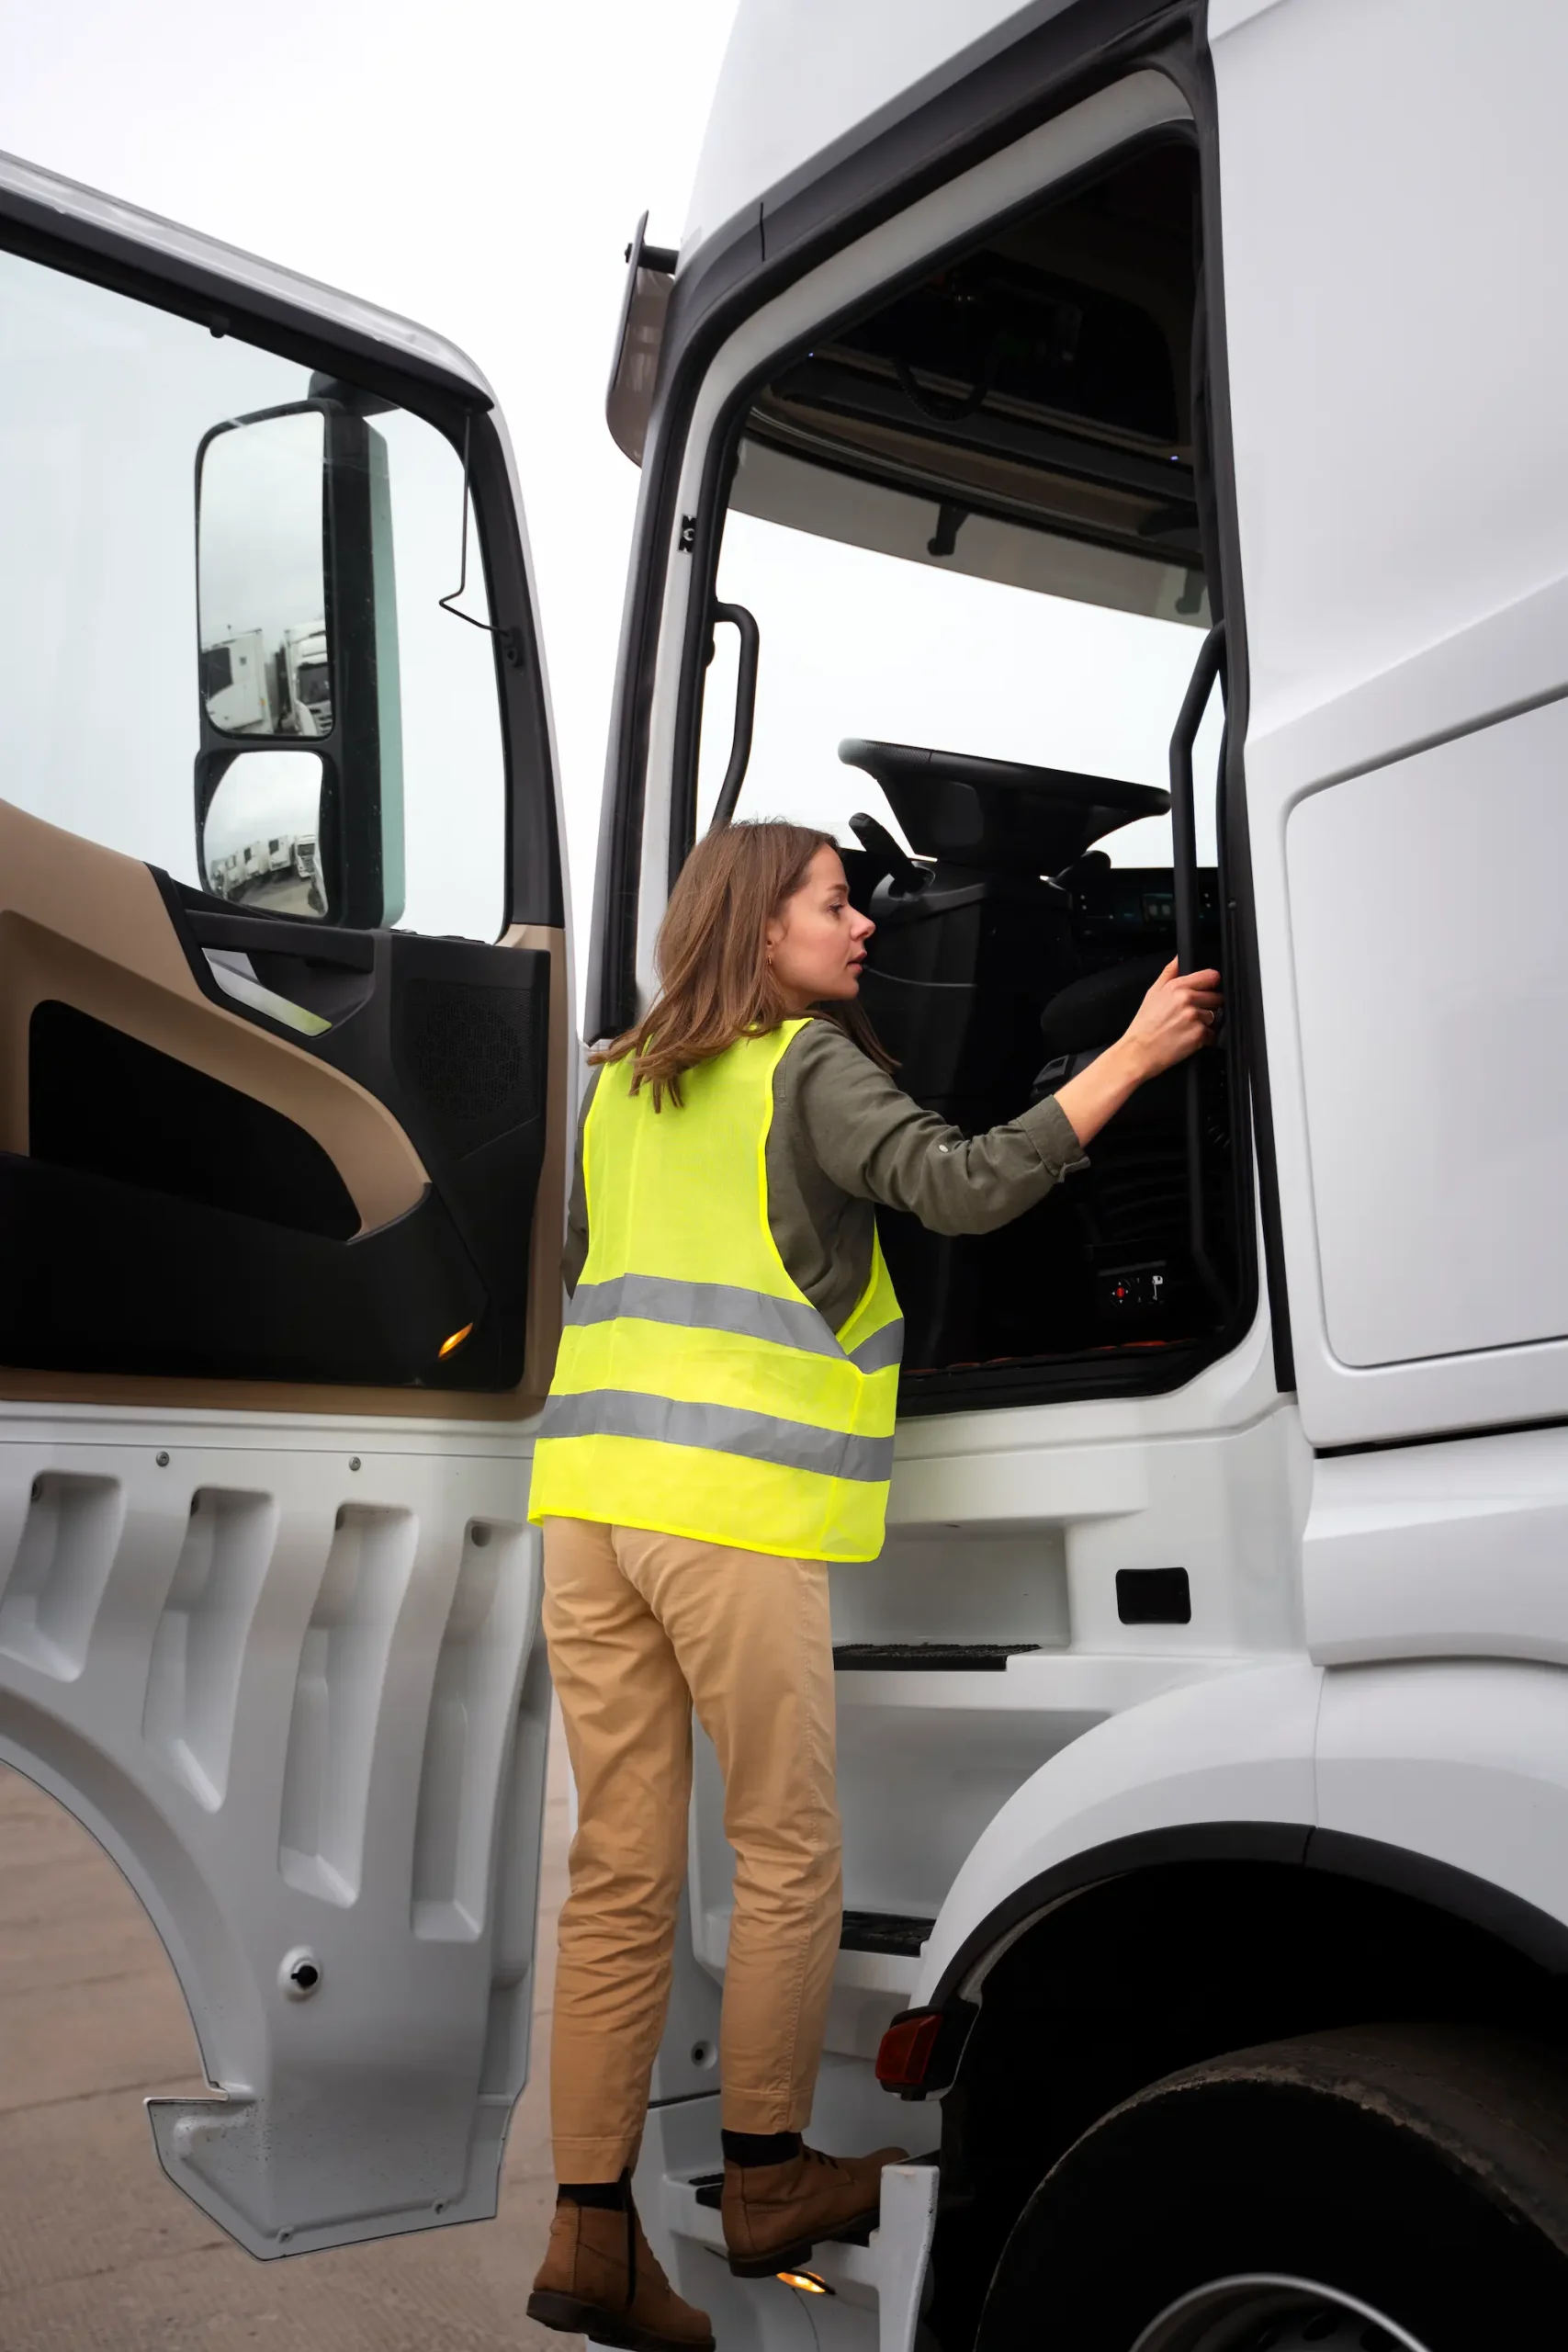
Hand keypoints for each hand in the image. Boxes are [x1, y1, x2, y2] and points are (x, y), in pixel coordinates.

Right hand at [1120, 957, 1222, 1080]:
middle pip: (1217, 997)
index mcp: (1177, 987)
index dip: (1211, 985)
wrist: (1138, 1052)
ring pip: (1215, 1016)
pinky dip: (1204, 1038)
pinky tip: (1188, 1039)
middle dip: (1208, 1006)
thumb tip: (1179, 958)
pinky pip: (1212, 1034)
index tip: (1206, 991)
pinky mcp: (1200, 1035)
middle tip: (1191, 1015)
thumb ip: (1169, 972)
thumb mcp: (1152, 993)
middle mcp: (1187, 999)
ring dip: (1206, 1023)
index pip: (1211, 976)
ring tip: (1187, 1028)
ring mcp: (1195, 1017)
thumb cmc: (1144, 1025)